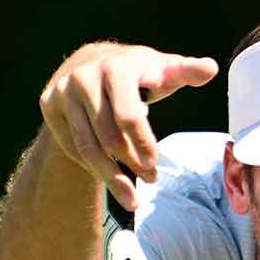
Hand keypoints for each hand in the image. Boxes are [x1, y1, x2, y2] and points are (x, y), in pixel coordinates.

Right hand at [39, 42, 221, 210]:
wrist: (88, 61)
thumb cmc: (135, 70)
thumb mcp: (161, 68)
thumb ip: (186, 72)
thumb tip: (211, 68)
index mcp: (116, 68)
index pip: (129, 116)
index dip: (143, 145)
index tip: (156, 165)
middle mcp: (84, 77)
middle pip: (108, 138)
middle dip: (131, 163)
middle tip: (150, 178)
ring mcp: (62, 92)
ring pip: (87, 147)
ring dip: (111, 177)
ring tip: (131, 198)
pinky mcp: (48, 105)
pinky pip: (72, 146)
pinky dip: (92, 166)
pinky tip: (111, 176)